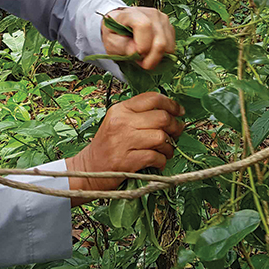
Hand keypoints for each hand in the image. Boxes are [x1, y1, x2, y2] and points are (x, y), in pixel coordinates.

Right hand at [65, 92, 184, 201]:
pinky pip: (155, 157)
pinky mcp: (126, 161)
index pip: (153, 98)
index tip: (179, 112)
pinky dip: (162, 160)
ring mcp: (123, 142)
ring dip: (169, 146)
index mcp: (121, 109)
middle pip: (162, 117)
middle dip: (175, 126)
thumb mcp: (118, 121)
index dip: (171, 104)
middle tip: (177, 133)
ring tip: (167, 150)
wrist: (88, 170)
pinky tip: (158, 161)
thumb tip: (171, 111)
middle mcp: (121, 122)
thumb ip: (139, 113)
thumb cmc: (108, 145)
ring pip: (161, 137)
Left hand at [101, 6, 174, 69]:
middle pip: (160, 41)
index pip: (144, 26)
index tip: (136, 55)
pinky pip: (172, 47)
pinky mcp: (169, 27)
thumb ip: (121, 46)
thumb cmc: (115, 32)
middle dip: (151, 59)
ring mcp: (163, 19)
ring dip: (157, 57)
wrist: (121, 24)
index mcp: (133, 13)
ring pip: (169, 47)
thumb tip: (137, 52)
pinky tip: (151, 51)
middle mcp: (151, 14)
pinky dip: (162, 54)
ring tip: (144, 55)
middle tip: (140, 61)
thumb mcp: (110, 40)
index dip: (142, 46)